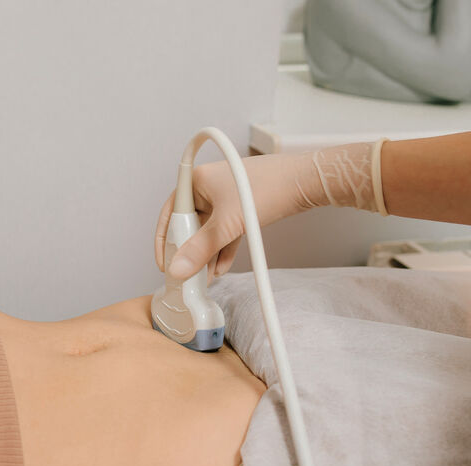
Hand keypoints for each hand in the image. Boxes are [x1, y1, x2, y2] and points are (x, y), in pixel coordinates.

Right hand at [154, 144, 376, 279]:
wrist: (306, 182)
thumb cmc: (267, 189)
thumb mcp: (228, 224)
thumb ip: (201, 249)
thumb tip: (177, 269)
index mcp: (196, 181)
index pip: (170, 214)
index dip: (165, 241)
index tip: (164, 264)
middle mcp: (207, 188)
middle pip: (188, 225)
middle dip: (189, 252)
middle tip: (188, 273)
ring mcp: (224, 198)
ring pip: (207, 232)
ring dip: (207, 255)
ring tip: (206, 277)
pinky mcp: (239, 209)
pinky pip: (224, 233)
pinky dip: (222, 250)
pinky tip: (222, 268)